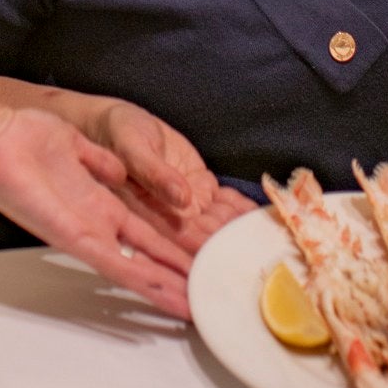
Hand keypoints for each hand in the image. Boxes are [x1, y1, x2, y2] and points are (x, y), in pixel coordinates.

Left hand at [0, 104, 199, 317]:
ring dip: (161, 287)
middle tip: (201, 297)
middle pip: (140, 256)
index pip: (140, 233)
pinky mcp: (69, 234)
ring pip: (130, 268)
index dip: (166, 248)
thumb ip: (99, 160)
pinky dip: (137, 278)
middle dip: (171, 275)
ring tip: (190, 307)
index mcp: (94, 202)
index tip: (192, 260)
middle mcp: (91, 222)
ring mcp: (81, 231)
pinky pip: (110, 261)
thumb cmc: (24, 136)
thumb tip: (120, 170)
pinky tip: (160, 292)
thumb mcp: (73, 145)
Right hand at [87, 101, 252, 252]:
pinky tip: (263, 217)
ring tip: (271, 239)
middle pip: (206, 239)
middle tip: (262, 257)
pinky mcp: (199, 187)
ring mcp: (188, 203)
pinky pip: (225, 202)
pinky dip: (243, 209)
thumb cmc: (117, 133)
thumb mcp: (132, 147)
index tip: (231, 265)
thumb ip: (155, 172)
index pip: (181, 243)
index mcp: (150, 214)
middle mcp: (172, 215)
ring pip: (220, 222)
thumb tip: (182, 198)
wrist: (118, 121)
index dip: (205, 256)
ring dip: (242, 230)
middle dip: (232, 248)